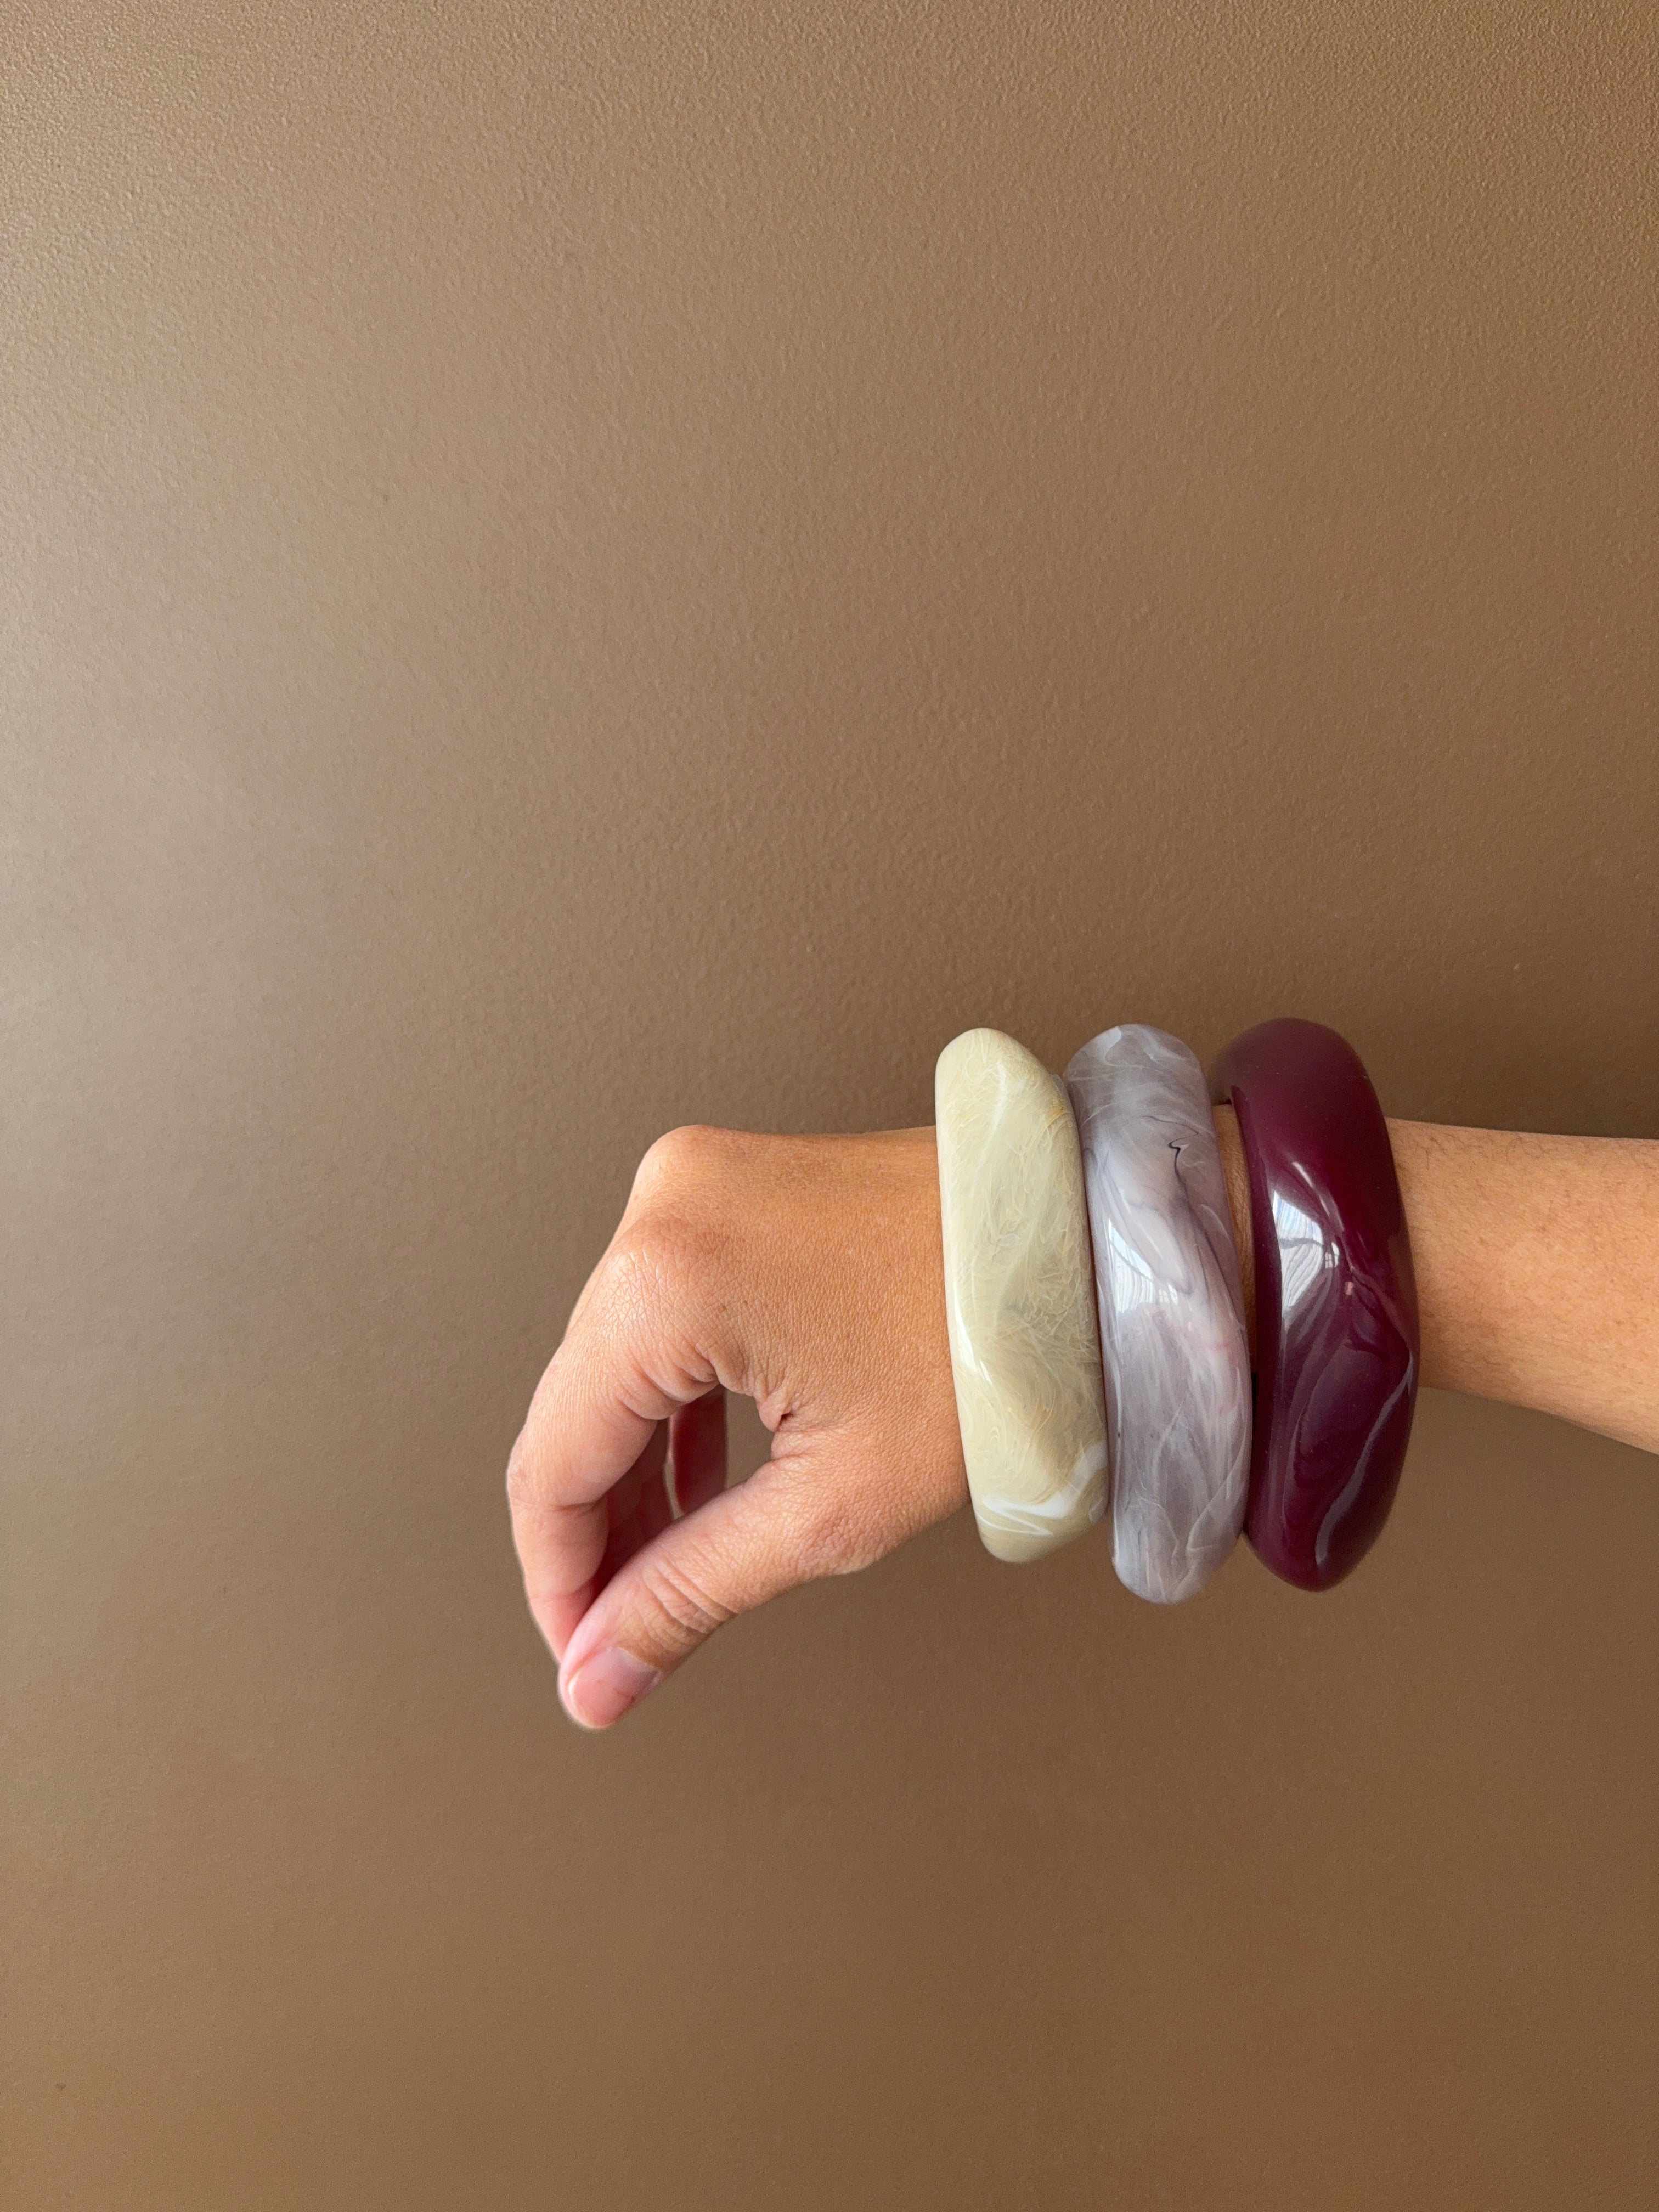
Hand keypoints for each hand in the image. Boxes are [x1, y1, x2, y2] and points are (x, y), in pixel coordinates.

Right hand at [505, 1123, 967, 1727]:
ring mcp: (693, 1188)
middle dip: (597, 1534)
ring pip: (614, 1366)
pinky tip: (696, 1487)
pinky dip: (672, 1404)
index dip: (556, 1580)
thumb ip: (692, 1591)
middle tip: (623, 1638)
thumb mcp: (834, 1503)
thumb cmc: (996, 1350)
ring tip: (664, 1574)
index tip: (583, 1658)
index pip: (552, 1461)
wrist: (1090, 1246)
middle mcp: (662, 1211)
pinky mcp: (729, 1191)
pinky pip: (662, 1314)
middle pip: (576, 1410)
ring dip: (634, 1475)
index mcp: (668, 1279)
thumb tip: (599, 1674)